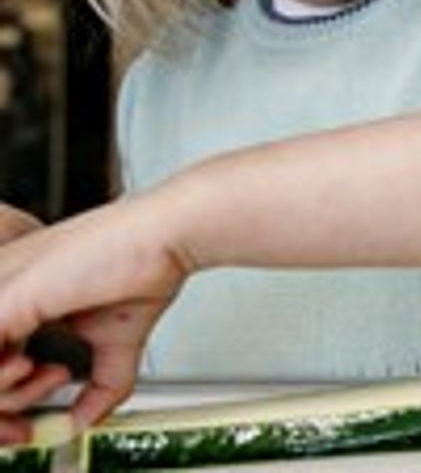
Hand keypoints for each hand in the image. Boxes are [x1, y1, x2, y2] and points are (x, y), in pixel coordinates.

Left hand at [0, 196, 190, 432]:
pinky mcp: (2, 300)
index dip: (9, 394)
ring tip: (52, 376)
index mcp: (16, 296)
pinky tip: (38, 367)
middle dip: (5, 407)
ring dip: (10, 395)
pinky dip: (7, 383)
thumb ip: (97, 386)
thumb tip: (85, 423)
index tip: (28, 419)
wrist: (163, 238)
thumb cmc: (143, 265)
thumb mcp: (114, 341)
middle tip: (32, 417)